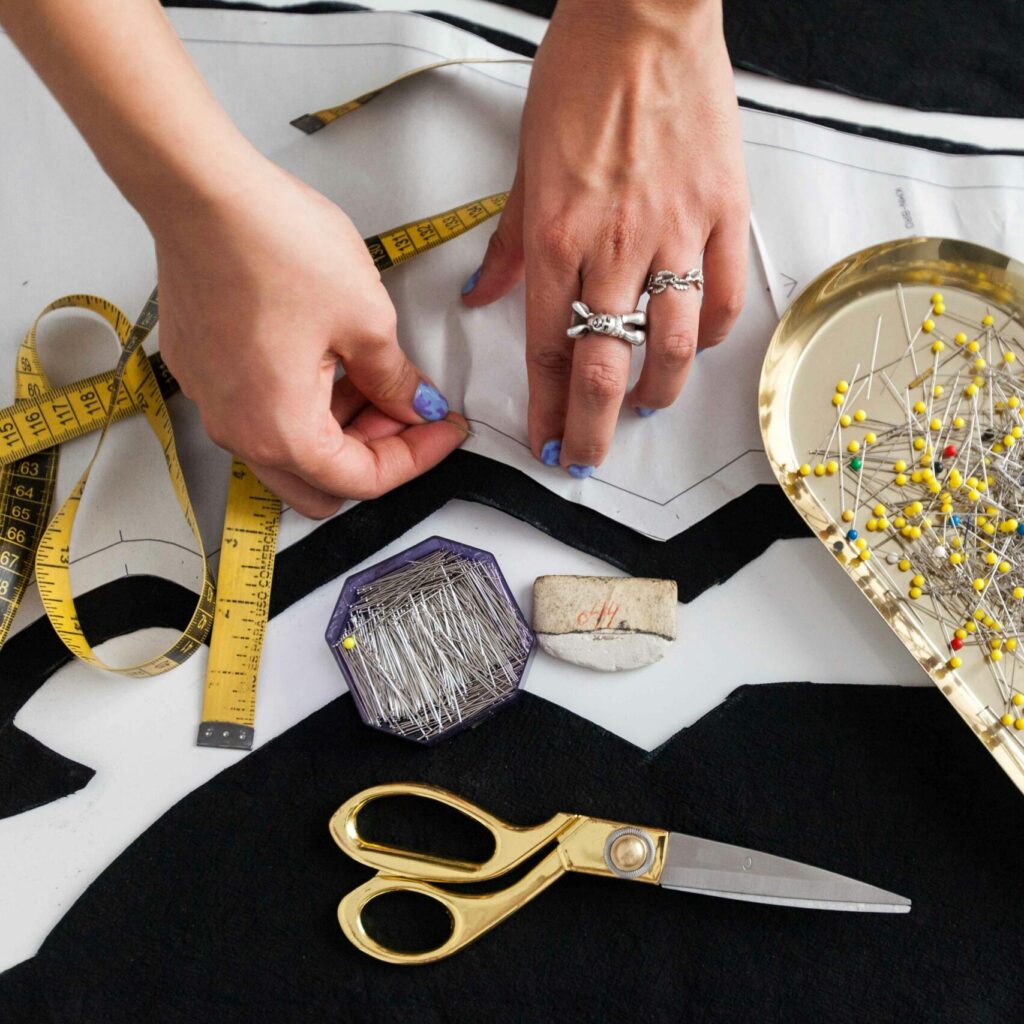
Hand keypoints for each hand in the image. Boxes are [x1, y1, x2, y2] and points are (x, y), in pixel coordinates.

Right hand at [154, 155, 465, 517]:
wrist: (201, 191)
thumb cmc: (271, 246)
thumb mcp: (365, 319)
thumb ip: (395, 379)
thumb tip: (414, 404)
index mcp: (281, 434)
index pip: (364, 480)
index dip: (417, 458)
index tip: (442, 430)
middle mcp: (236, 431)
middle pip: (320, 484)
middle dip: (373, 454)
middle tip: (408, 411)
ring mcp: (211, 402)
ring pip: (289, 450)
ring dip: (338, 429)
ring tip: (373, 376)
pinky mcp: (200, 371)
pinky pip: (257, 414)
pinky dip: (300, 404)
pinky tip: (329, 360)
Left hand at [462, 0, 748, 475]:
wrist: (644, 16)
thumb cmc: (582, 78)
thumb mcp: (525, 164)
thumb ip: (509, 242)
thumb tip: (483, 292)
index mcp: (556, 237)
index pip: (547, 348)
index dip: (544, 408)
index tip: (545, 443)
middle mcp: (612, 246)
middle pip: (603, 366)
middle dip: (592, 428)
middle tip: (588, 456)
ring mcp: (673, 232)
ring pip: (669, 346)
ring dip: (655, 393)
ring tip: (643, 409)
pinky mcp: (722, 213)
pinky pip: (723, 297)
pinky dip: (710, 335)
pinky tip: (694, 348)